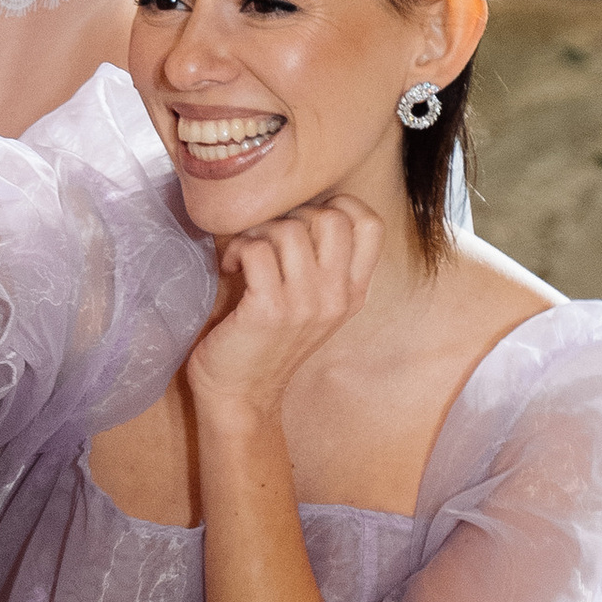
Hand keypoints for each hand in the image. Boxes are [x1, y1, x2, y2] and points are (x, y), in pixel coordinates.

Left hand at [185, 197, 382, 427]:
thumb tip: (297, 207)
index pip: (371, 224)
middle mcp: (336, 297)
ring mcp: (305, 305)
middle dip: (289, 215)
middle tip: (264, 239)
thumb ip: (319, 264)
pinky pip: (256, 251)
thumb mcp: (310, 304)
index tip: (301, 222)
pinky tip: (230, 268)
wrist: (241, 396)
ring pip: (290, 230)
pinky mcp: (269, 311)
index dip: (336, 205)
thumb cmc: (265, 342)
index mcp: (351, 291)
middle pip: (332, 218)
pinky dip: (237, 251)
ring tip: (244, 254)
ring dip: (257, 233)